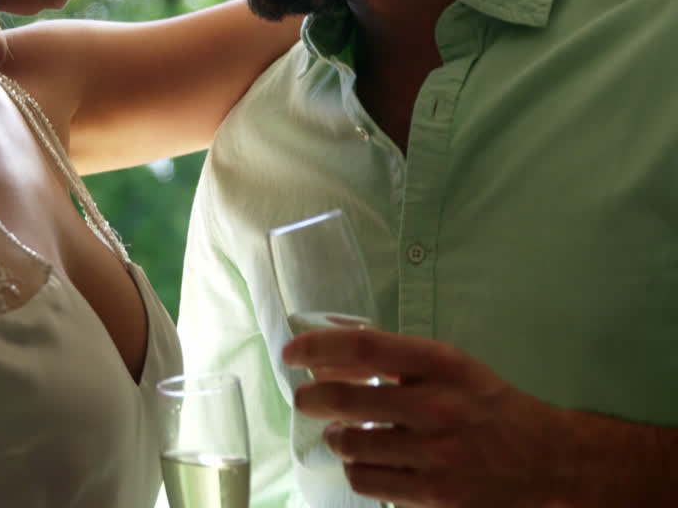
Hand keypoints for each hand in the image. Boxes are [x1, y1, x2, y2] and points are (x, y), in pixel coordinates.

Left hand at [283, 329, 568, 507]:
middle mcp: (438, 406)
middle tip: (305, 400)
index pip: (363, 347)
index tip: (292, 353)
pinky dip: (358, 469)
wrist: (547, 460)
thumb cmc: (487, 407)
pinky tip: (369, 461)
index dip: (318, 347)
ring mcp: (436, 455)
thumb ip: (392, 356)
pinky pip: (366, 481)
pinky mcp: (434, 495)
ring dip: (338, 438)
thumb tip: (325, 350)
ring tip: (344, 433)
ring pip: (349, 444)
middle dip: (311, 399)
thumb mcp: (449, 367)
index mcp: (442, 365)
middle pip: (345, 400)